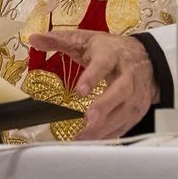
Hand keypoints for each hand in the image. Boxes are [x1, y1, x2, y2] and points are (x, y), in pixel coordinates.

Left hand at [25, 28, 154, 139]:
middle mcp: (127, 74)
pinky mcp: (137, 109)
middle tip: (89, 119)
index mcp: (112, 54)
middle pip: (121, 90)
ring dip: (105, 126)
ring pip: (124, 111)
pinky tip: (94, 140)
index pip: (103, 64)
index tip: (80, 91)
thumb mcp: (85, 40)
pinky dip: (110, 134)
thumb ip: (59, 40)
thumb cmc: (110, 50)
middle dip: (105, 105)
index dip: (92, 77)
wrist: (143, 57)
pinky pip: (126, 124)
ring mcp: (135, 93)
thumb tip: (34, 38)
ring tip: (83, 136)